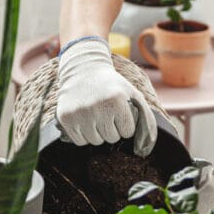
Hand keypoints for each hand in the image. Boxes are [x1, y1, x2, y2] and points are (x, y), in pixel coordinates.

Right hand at [56, 38, 156, 155]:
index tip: (119, 113)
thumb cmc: (111, 85)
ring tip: (95, 116)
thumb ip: (145, 115)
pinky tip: (84, 119)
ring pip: (95, 141)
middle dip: (111, 129)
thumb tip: (147, 144)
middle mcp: (98, 107)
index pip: (127, 132)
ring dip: (97, 133)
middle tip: (106, 114)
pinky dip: (83, 135)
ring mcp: (80, 113)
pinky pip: (79, 141)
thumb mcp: (132, 93)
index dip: (124, 124)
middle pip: (111, 138)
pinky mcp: (66, 118)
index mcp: (117, 100)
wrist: (82, 70)